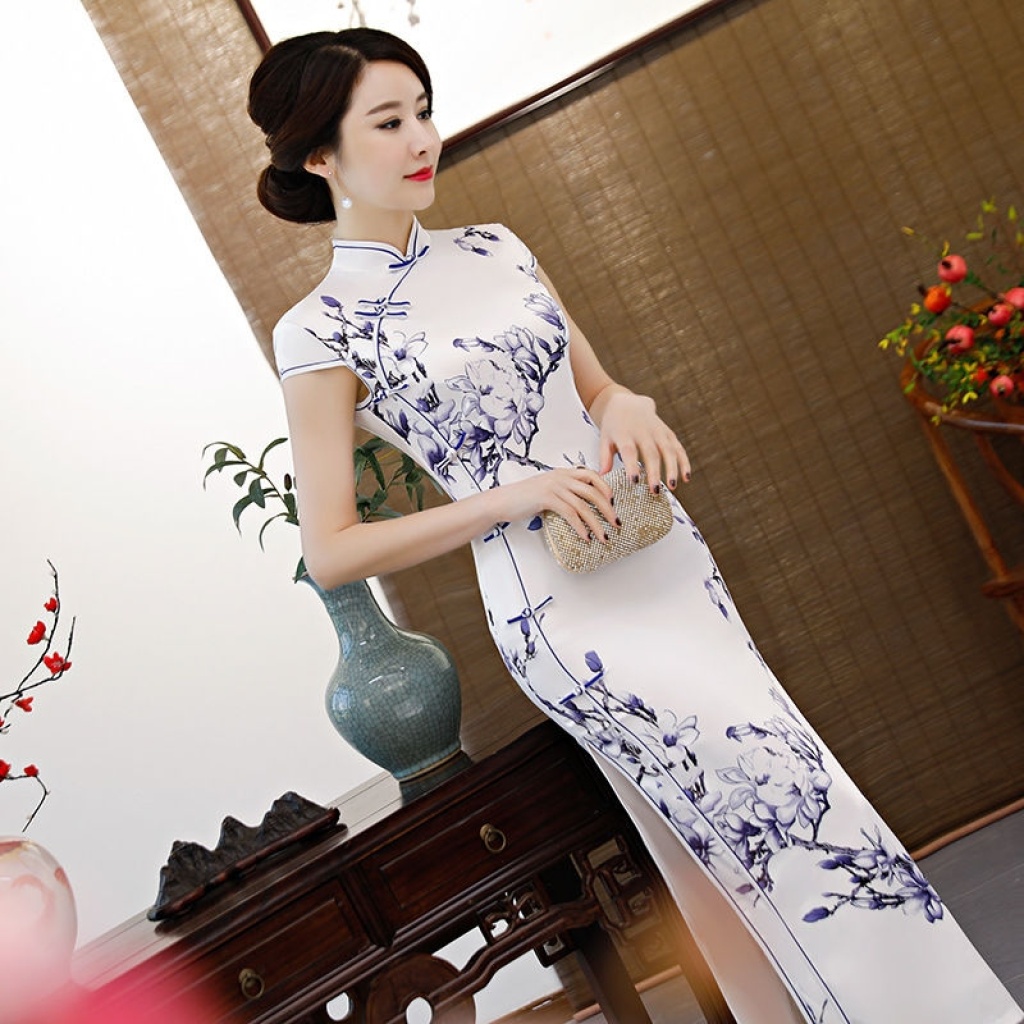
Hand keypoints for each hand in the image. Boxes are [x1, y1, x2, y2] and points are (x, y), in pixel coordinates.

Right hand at [496, 467, 617, 542]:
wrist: (502, 501)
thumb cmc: (523, 498)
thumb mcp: (547, 490)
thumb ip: (563, 493)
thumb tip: (579, 506)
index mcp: (562, 473)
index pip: (591, 475)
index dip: (605, 487)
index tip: (613, 501)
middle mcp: (561, 477)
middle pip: (593, 491)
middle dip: (607, 509)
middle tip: (616, 523)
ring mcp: (554, 487)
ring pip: (583, 505)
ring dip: (596, 523)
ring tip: (604, 536)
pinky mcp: (547, 498)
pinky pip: (570, 513)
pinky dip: (580, 527)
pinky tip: (586, 537)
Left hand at [595, 390, 689, 491]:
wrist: (627, 402)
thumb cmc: (613, 426)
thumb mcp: (604, 438)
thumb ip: (604, 457)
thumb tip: (602, 476)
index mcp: (624, 433)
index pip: (629, 450)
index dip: (632, 465)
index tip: (635, 481)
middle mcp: (643, 432)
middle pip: (651, 453)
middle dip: (655, 473)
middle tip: (655, 491)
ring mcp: (658, 431)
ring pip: (668, 450)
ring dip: (672, 469)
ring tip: (672, 487)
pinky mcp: (668, 433)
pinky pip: (678, 447)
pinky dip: (684, 462)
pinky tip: (686, 477)